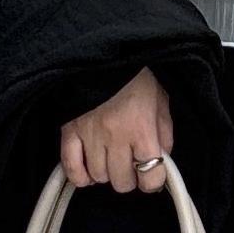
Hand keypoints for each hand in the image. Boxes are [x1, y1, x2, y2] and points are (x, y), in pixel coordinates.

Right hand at [60, 67, 172, 193]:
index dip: (153, 181)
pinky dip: (80, 175)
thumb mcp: (160, 100)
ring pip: (98, 177)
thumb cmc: (134, 75)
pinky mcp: (69, 130)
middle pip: (122, 182)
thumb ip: (164, 132)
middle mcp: (116, 137)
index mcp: (142, 129)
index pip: (151, 178)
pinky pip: (71, 167)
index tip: (151, 174)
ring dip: (105, 172)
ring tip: (108, 158)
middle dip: (128, 177)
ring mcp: (90, 135)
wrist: (102, 49)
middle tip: (128, 163)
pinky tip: (88, 170)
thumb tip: (162, 158)